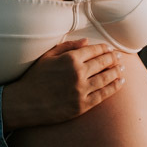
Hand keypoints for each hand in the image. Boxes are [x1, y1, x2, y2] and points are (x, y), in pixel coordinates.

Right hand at [1, 39, 123, 130]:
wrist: (24, 103)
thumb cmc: (34, 78)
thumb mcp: (48, 56)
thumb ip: (68, 46)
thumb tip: (86, 41)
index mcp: (70, 59)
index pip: (94, 50)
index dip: (105, 48)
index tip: (110, 49)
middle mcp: (78, 73)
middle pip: (103, 62)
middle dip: (113, 58)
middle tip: (119, 57)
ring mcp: (81, 90)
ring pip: (106, 78)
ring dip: (117, 72)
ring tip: (122, 69)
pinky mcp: (82, 105)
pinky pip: (103, 94)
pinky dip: (114, 87)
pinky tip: (120, 83)